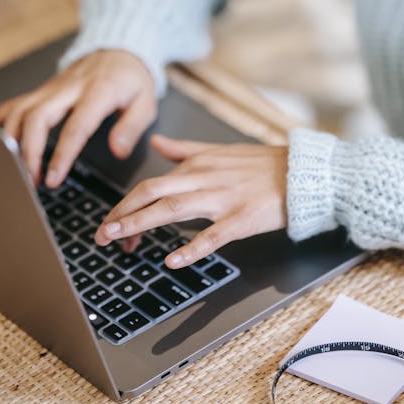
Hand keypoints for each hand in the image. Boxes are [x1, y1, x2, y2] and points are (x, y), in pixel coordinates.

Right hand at [0, 49, 156, 185]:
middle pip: (37, 116)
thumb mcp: (146, 103)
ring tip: (16, 172)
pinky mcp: (41, 91)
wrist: (118, 51)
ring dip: (12, 142)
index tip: (53, 178)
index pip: (76, 126)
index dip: (61, 154)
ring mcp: (51, 88)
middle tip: (31, 180)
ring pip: (20, 110)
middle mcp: (69, 88)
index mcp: (98, 92)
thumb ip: (131, 128)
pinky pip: (14, 104)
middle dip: (28, 151)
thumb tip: (118, 151)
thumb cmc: (130, 80)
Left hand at [94, 134, 287, 267]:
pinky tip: (172, 260)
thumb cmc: (262, 164)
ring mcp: (222, 199)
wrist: (302, 173)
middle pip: (152, 193)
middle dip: (122, 214)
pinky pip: (212, 235)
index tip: (111, 222)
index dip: (126, 205)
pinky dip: (191, 248)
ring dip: (140, 224)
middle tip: (101, 234)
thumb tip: (156, 143)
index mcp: (196, 164)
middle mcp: (203, 178)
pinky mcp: (241, 219)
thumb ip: (184, 149)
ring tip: (119, 240)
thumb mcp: (218, 150)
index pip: (150, 184)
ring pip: (172, 209)